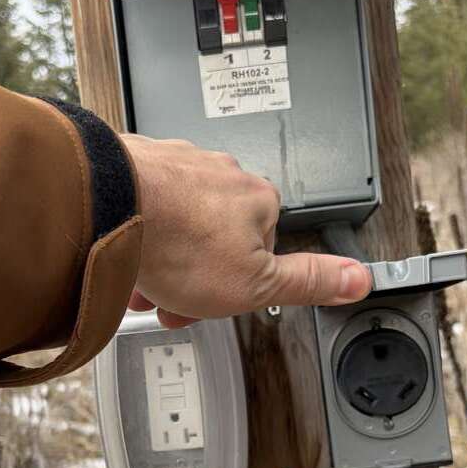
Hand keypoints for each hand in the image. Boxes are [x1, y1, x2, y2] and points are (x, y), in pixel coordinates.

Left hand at [121, 134, 371, 327]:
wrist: (109, 207)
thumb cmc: (178, 242)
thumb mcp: (255, 284)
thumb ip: (307, 281)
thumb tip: (357, 278)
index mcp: (258, 201)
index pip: (260, 249)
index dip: (236, 285)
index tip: (215, 303)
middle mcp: (221, 174)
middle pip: (215, 237)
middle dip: (192, 275)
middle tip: (172, 300)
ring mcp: (178, 165)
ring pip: (176, 223)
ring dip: (161, 257)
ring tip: (142, 283)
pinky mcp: (137, 164)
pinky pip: (143, 206)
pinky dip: (136, 232)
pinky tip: (123, 254)